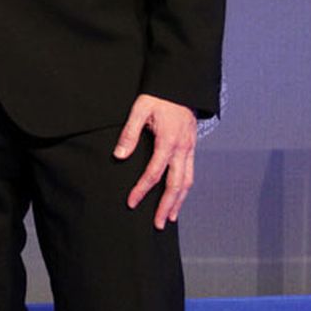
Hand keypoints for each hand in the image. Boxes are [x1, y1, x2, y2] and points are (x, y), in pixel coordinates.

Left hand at [114, 94, 197, 228]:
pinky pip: (190, 173)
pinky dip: (184, 189)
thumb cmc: (158, 97)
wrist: (181, 86)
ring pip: (187, 182)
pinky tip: (178, 198)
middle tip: (157, 224)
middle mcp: (182, 148)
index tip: (131, 202)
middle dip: (166, 206)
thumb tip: (119, 156)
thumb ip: (129, 133)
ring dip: (179, 202)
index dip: (142, 189)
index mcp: (168, 140)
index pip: (154, 172)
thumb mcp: (139, 109)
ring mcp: (189, 149)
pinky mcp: (191, 148)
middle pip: (177, 184)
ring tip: (169, 218)